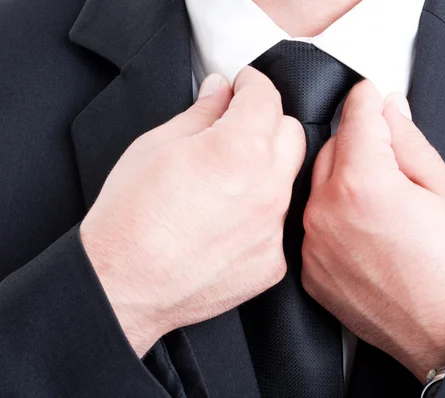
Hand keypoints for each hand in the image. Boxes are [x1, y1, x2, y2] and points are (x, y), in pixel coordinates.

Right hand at [80, 68, 304, 356]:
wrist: (124, 285)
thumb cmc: (131, 218)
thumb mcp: (157, 145)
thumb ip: (201, 113)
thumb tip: (219, 91)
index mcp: (240, 149)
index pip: (267, 97)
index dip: (253, 84)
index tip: (245, 86)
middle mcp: (268, 188)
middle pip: (291, 134)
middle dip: (267, 123)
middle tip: (237, 130)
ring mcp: (273, 229)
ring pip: (287, 180)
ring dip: (265, 170)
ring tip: (225, 184)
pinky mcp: (272, 262)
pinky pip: (277, 224)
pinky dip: (259, 216)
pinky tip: (226, 224)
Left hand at [301, 80, 444, 380]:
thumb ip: (409, 142)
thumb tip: (390, 111)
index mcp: (363, 183)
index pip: (355, 117)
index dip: (366, 98)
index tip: (370, 93)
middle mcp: (326, 211)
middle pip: (331, 147)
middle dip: (357, 141)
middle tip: (388, 156)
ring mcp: (312, 243)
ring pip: (318, 184)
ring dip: (342, 178)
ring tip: (379, 201)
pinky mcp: (309, 269)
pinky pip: (313, 223)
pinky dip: (333, 215)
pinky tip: (363, 230)